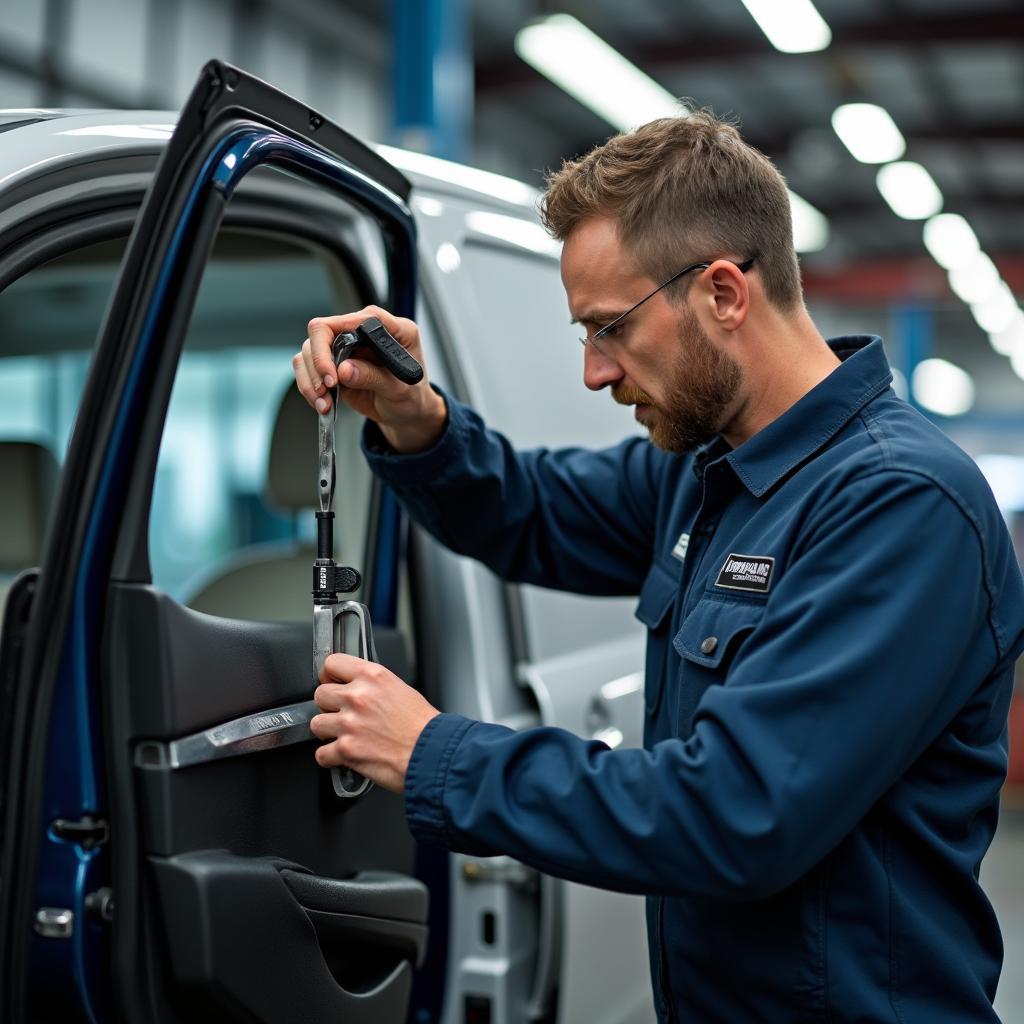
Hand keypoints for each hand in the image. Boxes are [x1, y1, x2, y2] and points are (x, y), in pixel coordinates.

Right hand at [293, 304, 446, 453]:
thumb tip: (344, 369)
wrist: (407, 412)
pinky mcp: (334, 363)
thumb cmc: (412, 397)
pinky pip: (308, 368)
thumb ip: (372, 377)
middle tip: (325, 389)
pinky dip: (309, 387)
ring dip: (310, 379)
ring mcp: (347, 346)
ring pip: (309, 350)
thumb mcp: (399, 390)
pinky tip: (322, 404)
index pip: (354, 320)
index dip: (335, 342)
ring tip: (323, 403)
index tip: (335, 373)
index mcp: (391, 329)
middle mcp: (364, 332)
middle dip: (317, 363)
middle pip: (322, 331)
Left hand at [310, 653, 439, 793]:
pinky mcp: (346, 750)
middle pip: (320, 694)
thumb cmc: (424, 726)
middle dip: (329, 706)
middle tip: (342, 713)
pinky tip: (343, 755)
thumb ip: (374, 686)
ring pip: (316, 723)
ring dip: (327, 732)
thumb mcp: (401, 689)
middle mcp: (358, 697)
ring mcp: (349, 724)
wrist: (432, 753)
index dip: (329, 674)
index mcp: (373, 676)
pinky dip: (330, 757)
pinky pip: (321, 753)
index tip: (331, 681)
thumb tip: (358, 688)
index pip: (332, 663)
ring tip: (343, 735)